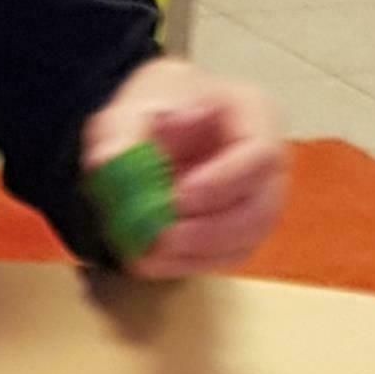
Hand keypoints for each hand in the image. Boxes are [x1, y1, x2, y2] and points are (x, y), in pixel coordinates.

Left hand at [82, 56, 287, 276]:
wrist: (156, 132)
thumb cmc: (154, 113)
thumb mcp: (130, 110)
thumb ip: (120, 132)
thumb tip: (108, 160)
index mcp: (253, 115)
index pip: (260, 153)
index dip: (224, 180)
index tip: (180, 196)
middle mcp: (267, 163)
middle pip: (261, 207)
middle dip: (211, 229)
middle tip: (163, 237)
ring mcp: (260, 201)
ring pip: (246, 239)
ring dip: (196, 253)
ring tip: (147, 253)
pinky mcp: (241, 233)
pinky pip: (224, 258)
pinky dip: (186, 263)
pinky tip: (148, 261)